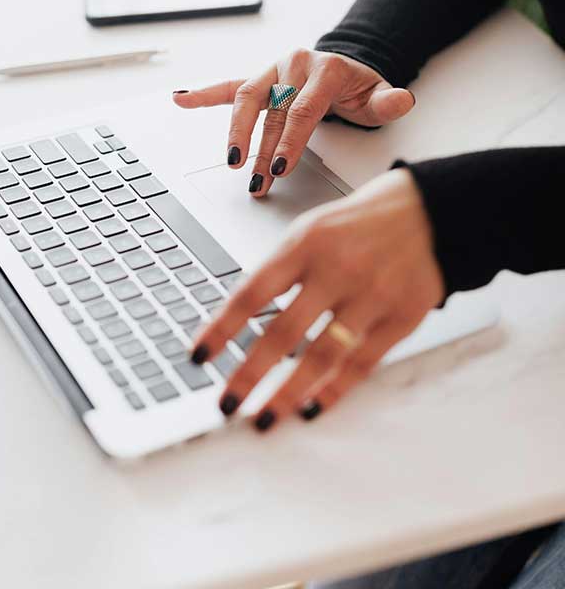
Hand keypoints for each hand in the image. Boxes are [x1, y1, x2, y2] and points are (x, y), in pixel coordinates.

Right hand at [173, 48, 414, 195]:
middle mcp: (295, 65)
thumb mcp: (379, 96)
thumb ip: (388, 101)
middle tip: (257, 179)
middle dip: (263, 149)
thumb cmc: (360, 89)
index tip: (279, 168)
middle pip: (272, 112)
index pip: (301, 109)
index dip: (289, 141)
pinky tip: (181, 100)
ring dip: (236, 133)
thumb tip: (401, 100)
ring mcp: (273, 71)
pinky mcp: (259, 78)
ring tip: (231, 162)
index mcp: (324, 69)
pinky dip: (204, 94)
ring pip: (247, 100)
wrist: (348, 68)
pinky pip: (229, 86)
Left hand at [190, 168, 443, 429]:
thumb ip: (281, 270)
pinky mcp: (402, 317)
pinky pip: (362, 363)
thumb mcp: (312, 229)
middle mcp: (337, 270)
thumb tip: (239, 317)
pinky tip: (312, 406)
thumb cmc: (360, 222)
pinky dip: (335, 389)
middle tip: (227, 403)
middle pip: (283, 333)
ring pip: (322, 355)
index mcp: (306, 243)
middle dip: (249, 374)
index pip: (252, 292)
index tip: (199, 356)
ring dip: (288, 393)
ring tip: (265, 418)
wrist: (430, 211)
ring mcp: (371, 295)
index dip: (222, 328)